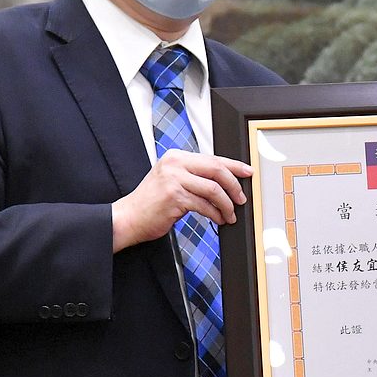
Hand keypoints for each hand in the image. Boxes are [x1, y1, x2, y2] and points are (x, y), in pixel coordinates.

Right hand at [112, 150, 252, 249]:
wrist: (128, 218)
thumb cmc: (151, 203)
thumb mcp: (171, 180)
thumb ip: (193, 176)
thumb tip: (223, 182)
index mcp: (176, 156)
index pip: (212, 158)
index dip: (234, 165)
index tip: (248, 172)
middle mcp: (175, 164)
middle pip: (217, 170)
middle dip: (234, 186)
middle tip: (241, 199)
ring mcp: (174, 180)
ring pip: (214, 189)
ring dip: (226, 205)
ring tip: (230, 215)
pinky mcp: (175, 197)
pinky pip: (205, 206)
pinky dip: (216, 214)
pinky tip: (218, 220)